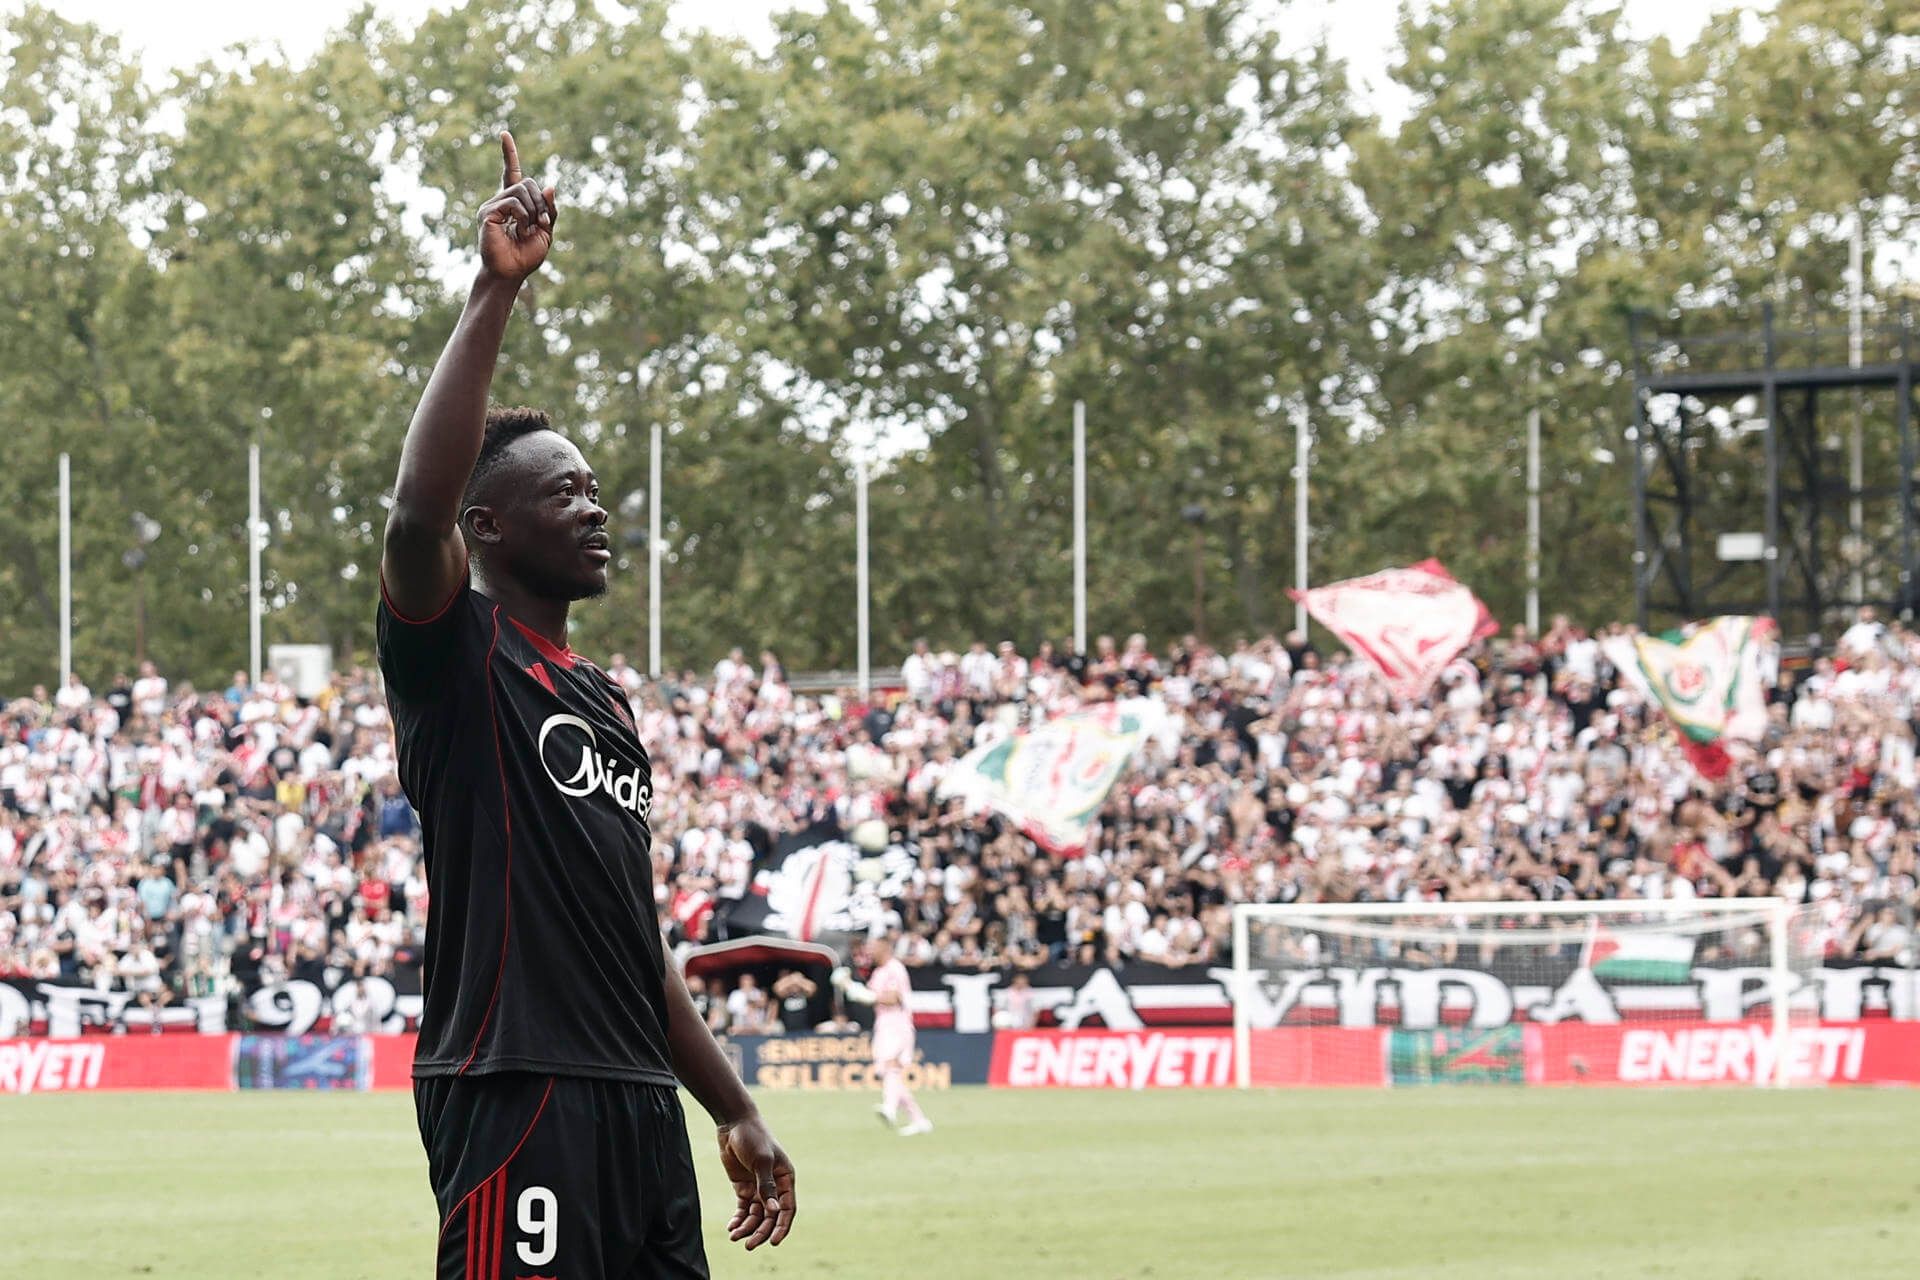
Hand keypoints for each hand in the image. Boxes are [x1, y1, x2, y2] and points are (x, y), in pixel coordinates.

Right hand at [478, 130, 556, 281]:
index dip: (509, 155)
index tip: (504, 134)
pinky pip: (514, 202)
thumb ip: (549, 210)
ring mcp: (492, 205)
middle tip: (541, 222)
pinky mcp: (487, 213)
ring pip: (522, 190)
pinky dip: (524, 216)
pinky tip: (520, 230)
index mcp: (514, 203)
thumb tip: (551, 185)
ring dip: (534, 210)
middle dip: (541, 201)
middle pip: (527, 182)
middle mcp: (500, 200)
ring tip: (528, 229)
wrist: (511, 274)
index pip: (511, 173)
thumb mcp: (546, 231)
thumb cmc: (526, 256)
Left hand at [716, 1114, 795, 1250]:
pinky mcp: (744, 1187)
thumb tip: (774, 1209)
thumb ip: (766, 1185)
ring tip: (734, 1236)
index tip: (774, 1242)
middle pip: (770, 1216)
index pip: (787, 1208)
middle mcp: (774, 1186)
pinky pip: (743, 1209)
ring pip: (756, 1215)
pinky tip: (732, 1227)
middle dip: (760, 1232)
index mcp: (785, 1178)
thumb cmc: (753, 1137)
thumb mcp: (761, 1160)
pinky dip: (739, 1219)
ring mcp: (758, 1187)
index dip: (781, 1226)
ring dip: (747, 1228)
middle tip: (748, 1245)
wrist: (734, 1124)